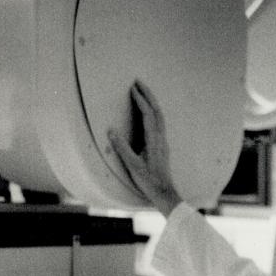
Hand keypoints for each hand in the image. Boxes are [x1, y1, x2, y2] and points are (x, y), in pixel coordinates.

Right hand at [108, 80, 181, 215]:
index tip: (132, 88)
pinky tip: (148, 113)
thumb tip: (111, 131)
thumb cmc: (149, 181)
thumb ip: (122, 148)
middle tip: (138, 82)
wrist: (164, 193)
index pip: (148, 114)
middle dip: (148, 95)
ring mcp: (163, 142)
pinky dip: (153, 112)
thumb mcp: (132, 165)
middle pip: (157, 110)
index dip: (140, 100)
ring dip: (152, 102)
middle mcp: (161, 138)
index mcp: (154, 140)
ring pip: (160, 116)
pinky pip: (160, 123)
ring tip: (143, 92)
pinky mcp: (162, 146)